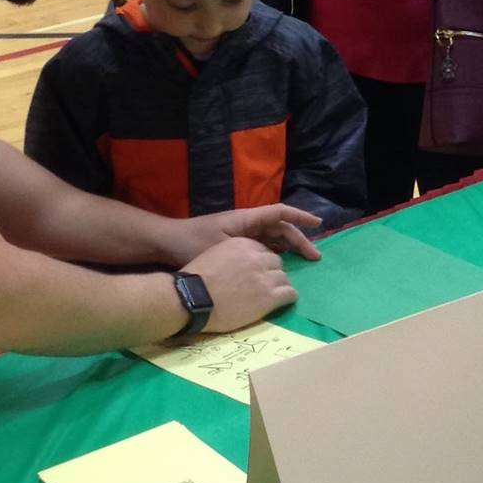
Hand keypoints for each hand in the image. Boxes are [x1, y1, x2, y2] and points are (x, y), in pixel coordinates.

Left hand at [169, 204, 323, 265]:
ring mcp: (240, 235)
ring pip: (272, 239)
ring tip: (304, 263)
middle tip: (314, 258)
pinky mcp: (234, 246)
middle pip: (280, 228)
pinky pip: (261, 247)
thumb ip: (246, 251)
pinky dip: (274, 254)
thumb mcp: (219, 247)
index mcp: (245, 220)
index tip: (317, 224)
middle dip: (299, 240)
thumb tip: (271, 259)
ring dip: (288, 248)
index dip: (299, 217)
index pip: (279, 213)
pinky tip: (281, 268)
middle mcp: (246, 225)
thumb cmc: (190, 243)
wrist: (165, 243)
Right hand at [180, 237, 297, 332]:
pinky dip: (288, 297)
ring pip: (285, 278)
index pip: (263, 250)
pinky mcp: (270, 297)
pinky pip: (290, 293)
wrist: (192, 299)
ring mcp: (265, 277)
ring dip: (279, 286)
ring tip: (272, 296)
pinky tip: (283, 302)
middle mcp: (257, 258)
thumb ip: (232, 256)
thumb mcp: (214, 255)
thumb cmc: (195, 280)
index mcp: (243, 244)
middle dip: (272, 272)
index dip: (261, 263)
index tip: (257, 272)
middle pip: (276, 262)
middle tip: (264, 285)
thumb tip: (239, 266)